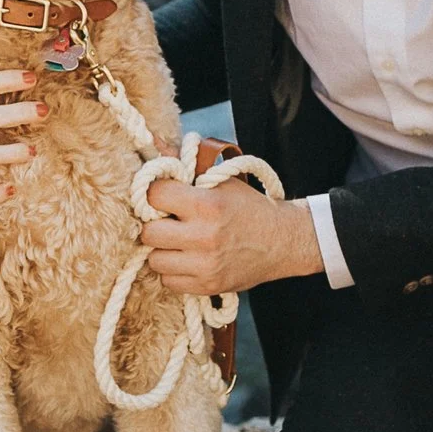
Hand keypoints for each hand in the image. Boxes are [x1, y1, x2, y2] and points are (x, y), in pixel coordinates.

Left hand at [140, 178, 322, 295]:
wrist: (283, 241)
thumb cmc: (249, 207)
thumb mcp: (221, 179)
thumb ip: (185, 165)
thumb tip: (153, 145)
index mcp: (207, 205)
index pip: (154, 195)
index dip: (155, 193)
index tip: (163, 196)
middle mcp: (204, 236)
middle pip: (149, 233)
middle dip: (155, 225)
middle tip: (169, 222)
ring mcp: (206, 265)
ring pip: (154, 260)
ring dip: (163, 250)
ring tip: (179, 242)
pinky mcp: (207, 286)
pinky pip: (168, 282)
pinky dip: (173, 271)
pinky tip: (188, 259)